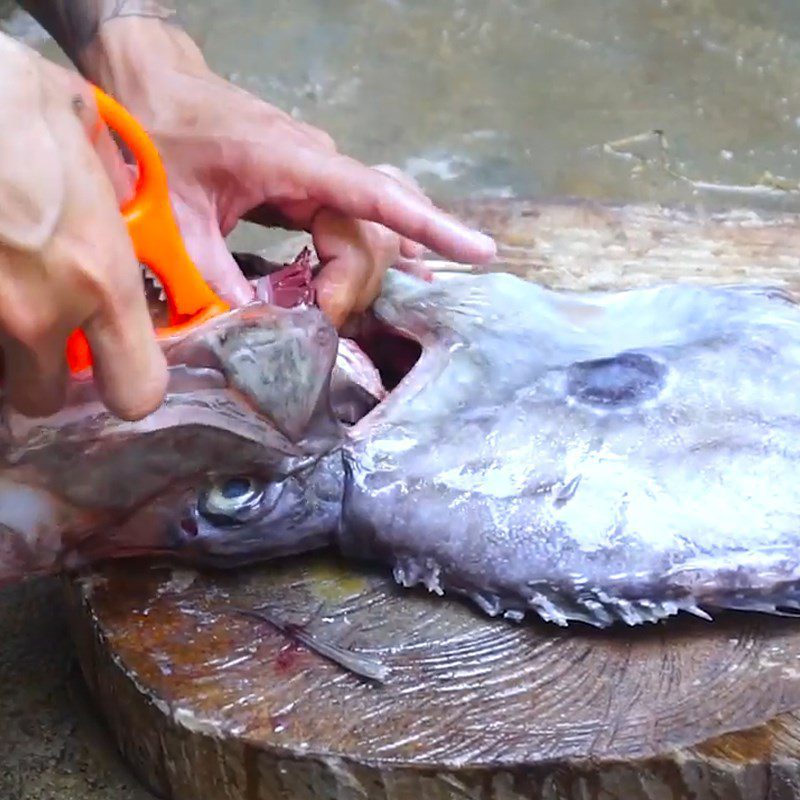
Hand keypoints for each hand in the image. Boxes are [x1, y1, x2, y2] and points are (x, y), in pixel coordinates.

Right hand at [0, 34, 166, 418]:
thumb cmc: (16, 101)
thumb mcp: (90, 146)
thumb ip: (115, 200)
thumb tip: (119, 207)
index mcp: (101, 278)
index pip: (136, 390)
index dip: (130, 384)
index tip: (117, 365)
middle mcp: (41, 312)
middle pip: (45, 398)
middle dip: (46, 374)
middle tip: (43, 334)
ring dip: (6, 351)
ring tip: (8, 294)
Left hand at [84, 19, 496, 325]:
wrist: (156, 86)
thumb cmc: (163, 135)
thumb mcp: (177, 213)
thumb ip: (212, 275)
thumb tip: (255, 327)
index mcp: (293, 163)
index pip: (376, 195)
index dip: (430, 225)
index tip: (478, 251)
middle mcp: (322, 167)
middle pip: (375, 233)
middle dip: (355, 284)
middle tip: (316, 320)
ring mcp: (323, 176)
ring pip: (373, 231)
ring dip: (364, 275)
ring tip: (335, 308)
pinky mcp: (315, 188)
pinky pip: (362, 223)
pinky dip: (378, 253)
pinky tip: (400, 276)